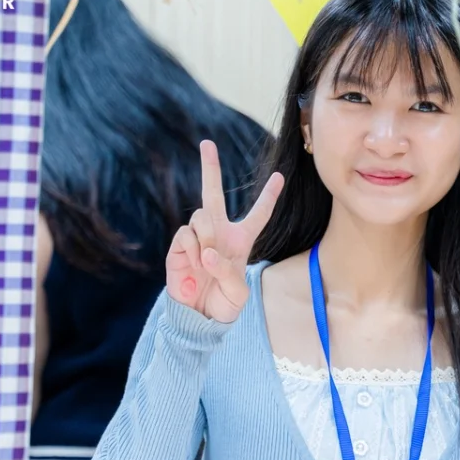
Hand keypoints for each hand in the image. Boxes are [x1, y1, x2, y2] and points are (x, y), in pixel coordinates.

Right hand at [165, 140, 282, 322]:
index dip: (269, 196)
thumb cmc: (223, 303)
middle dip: (210, 167)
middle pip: (213, 193)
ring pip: (201, 216)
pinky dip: (192, 249)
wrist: (198, 316)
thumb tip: (207, 253)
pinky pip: (185, 234)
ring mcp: (197, 237)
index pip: (258, 214)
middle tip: (207, 143)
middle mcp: (218, 233)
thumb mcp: (237, 292)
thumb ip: (228, 272)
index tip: (280, 176)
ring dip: (206, 237)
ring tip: (206, 261)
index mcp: (240, 240)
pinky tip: (193, 265)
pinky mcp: (179, 245)